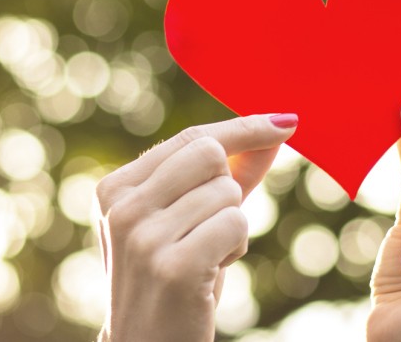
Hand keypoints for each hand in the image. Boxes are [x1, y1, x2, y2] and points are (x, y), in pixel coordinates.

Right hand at [95, 114, 297, 341]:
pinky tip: (212, 271)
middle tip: (208, 228)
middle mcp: (123, 208)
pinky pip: (235, 223)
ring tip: (204, 257)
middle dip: (228, 189)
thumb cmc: (175, 277)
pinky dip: (236, 246)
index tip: (285, 123)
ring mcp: (144, 237)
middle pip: (211, 155)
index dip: (243, 129)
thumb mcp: (192, 218)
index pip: (189, 138)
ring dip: (232, 226)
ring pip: (227, 193)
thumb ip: (233, 172)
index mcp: (115, 189)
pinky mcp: (174, 266)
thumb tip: (277, 127)